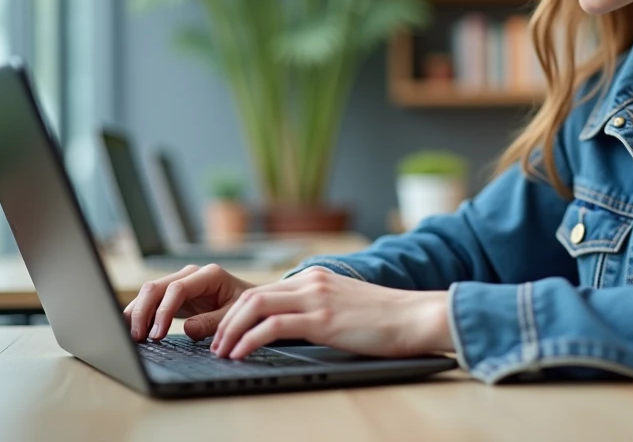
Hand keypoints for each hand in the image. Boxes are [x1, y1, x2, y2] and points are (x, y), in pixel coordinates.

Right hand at [123, 263, 255, 342]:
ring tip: (134, 337)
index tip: (157, 335)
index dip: (164, 311)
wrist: (250, 301)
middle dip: (143, 312)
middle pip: (156, 287)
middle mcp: (191, 275)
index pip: (177, 289)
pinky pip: (153, 301)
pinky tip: (138, 331)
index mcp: (209, 275)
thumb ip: (213, 322)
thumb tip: (188, 328)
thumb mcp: (235, 315)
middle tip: (138, 338)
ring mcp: (180, 282)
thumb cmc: (245, 307)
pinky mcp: (174, 294)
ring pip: (149, 292)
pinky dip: (142, 314)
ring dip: (137, 313)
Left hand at [210, 267, 453, 360]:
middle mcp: (312, 281)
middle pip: (252, 295)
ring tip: (222, 352)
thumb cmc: (388, 319)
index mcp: (316, 277)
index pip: (264, 290)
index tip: (226, 334)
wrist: (417, 316)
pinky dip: (249, 340)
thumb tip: (296, 329)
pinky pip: (272, 326)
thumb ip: (320, 310)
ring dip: (231, 331)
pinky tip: (241, 355)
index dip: (238, 313)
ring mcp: (316, 297)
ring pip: (255, 306)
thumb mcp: (346, 307)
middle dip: (226, 322)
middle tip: (215, 345)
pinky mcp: (322, 318)